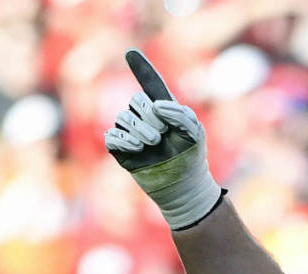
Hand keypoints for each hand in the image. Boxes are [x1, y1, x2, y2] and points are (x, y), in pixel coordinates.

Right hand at [104, 49, 221, 228]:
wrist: (183, 186)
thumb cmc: (192, 158)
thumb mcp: (195, 134)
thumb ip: (182, 114)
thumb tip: (157, 106)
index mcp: (164, 109)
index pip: (150, 84)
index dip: (141, 68)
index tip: (129, 53)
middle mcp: (145, 117)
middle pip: (136, 101)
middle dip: (151, 117)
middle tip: (162, 134)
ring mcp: (131, 132)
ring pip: (123, 118)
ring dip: (140, 131)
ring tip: (153, 144)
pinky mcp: (120, 149)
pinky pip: (112, 136)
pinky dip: (124, 141)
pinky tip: (137, 149)